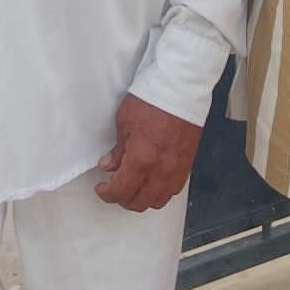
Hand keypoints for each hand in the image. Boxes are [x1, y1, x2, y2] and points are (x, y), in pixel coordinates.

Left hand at [95, 94, 201, 212]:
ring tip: (134, 187)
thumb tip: (110, 165)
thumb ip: (118, 149)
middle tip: (115, 188)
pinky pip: (173, 189)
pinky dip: (160, 192)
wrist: (181, 87)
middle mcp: (160, 170)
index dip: (108, 194)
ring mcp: (176, 169)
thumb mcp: (124, 121)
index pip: (121, 191)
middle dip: (123, 199)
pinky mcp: (187, 163)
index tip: (102, 188)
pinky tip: (153, 182)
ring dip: (143, 199)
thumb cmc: (153, 98)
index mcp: (141, 159)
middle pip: (140, 202)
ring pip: (158, 200)